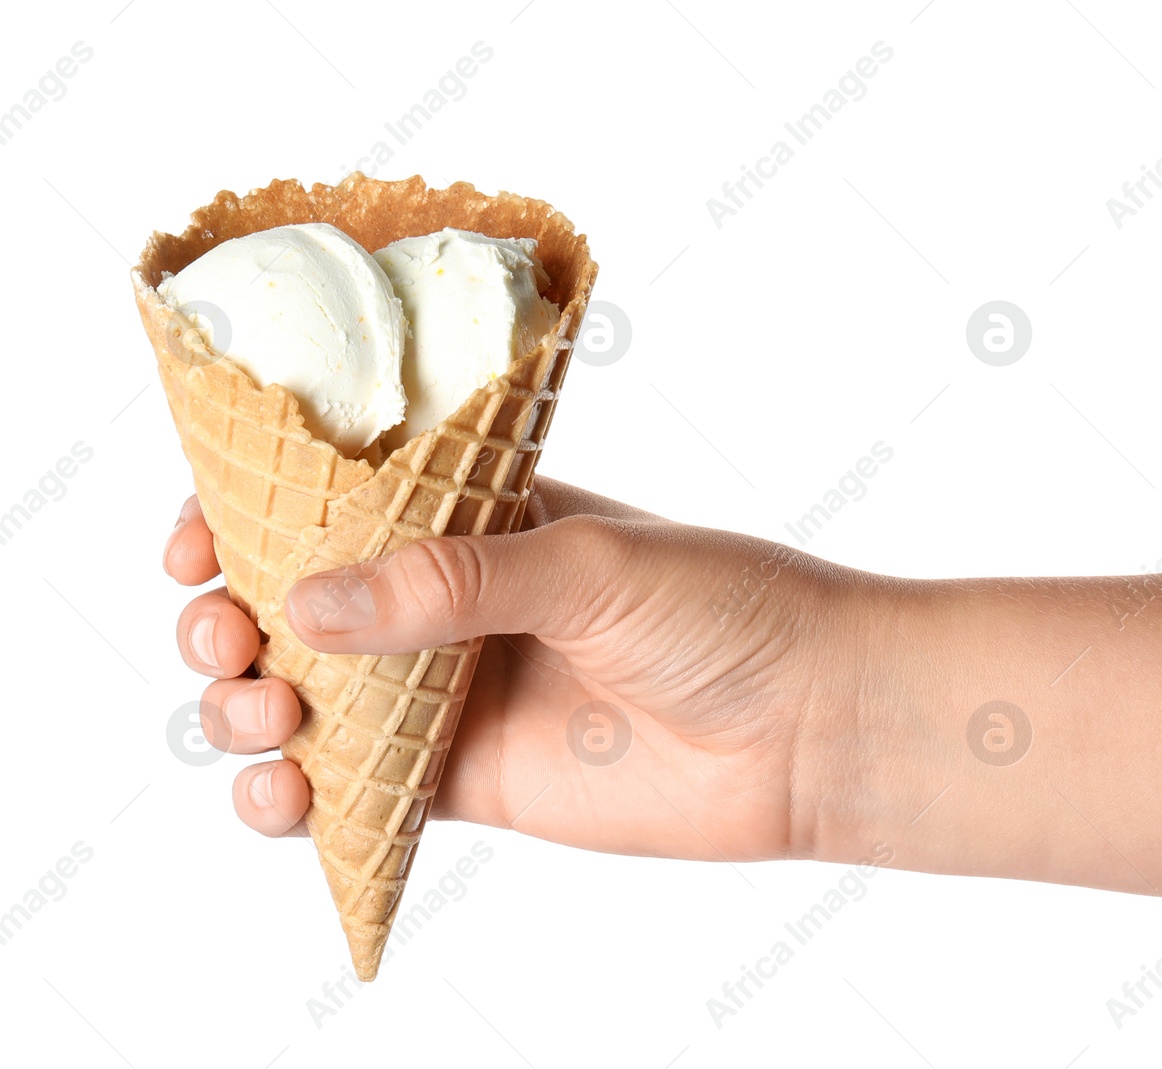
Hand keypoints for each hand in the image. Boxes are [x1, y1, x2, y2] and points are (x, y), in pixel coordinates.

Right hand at [163, 478, 872, 862]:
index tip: (197, 543)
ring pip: (306, 703)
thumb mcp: (590, 563)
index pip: (333, 506)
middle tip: (222, 634)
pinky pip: (354, 797)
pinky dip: (294, 803)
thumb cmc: (728, 611)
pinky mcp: (467, 784)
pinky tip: (282, 797)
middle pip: (295, 608)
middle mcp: (452, 603)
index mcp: (477, 519)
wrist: (808, 725)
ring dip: (245, 710)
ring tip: (261, 715)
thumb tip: (306, 599)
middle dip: (228, 621)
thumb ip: (454, 578)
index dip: (246, 522)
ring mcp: (454, 695)